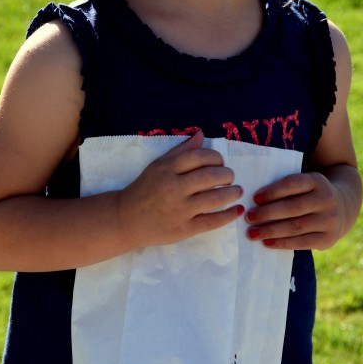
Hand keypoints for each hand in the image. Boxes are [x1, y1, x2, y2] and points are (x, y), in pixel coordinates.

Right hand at [116, 129, 243, 247]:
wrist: (124, 219)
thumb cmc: (145, 189)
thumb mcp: (158, 165)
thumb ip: (181, 150)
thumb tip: (201, 134)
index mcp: (167, 169)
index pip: (200, 157)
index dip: (216, 158)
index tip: (220, 163)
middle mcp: (174, 188)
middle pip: (211, 176)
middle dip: (228, 175)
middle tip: (230, 177)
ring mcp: (179, 210)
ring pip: (215, 198)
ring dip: (232, 193)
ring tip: (237, 191)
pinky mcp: (184, 229)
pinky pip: (212, 221)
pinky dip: (229, 215)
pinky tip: (237, 209)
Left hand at [246, 171, 348, 249]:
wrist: (342, 207)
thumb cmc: (310, 194)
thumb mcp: (305, 184)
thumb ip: (286, 188)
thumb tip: (254, 201)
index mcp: (318, 181)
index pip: (293, 184)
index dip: (273, 191)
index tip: (255, 198)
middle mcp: (326, 199)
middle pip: (293, 207)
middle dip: (268, 213)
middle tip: (249, 217)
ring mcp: (329, 220)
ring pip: (296, 226)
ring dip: (271, 230)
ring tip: (252, 233)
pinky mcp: (328, 238)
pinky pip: (302, 242)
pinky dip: (282, 243)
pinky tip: (267, 243)